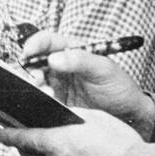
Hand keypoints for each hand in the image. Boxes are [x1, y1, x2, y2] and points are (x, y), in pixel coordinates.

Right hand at [20, 31, 154, 136]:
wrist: (127, 114)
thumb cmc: (119, 87)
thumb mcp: (103, 69)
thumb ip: (80, 60)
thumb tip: (53, 58)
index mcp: (70, 51)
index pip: (46, 41)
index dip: (34, 44)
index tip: (28, 53)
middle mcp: (60, 66)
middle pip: (33, 61)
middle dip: (29, 69)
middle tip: (36, 78)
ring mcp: (56, 84)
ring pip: (33, 81)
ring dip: (34, 85)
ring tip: (45, 92)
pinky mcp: (55, 101)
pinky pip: (39, 99)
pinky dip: (38, 99)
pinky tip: (47, 101)